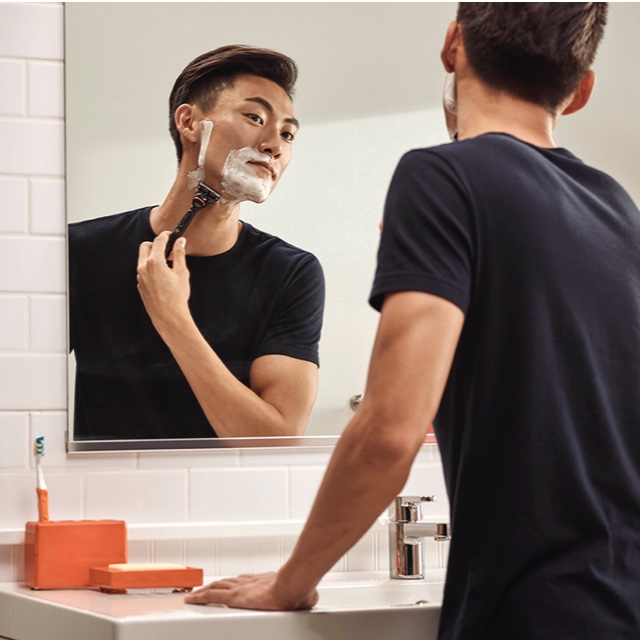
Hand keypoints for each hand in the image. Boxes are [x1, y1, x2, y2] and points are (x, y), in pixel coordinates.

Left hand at [137, 231, 190, 334]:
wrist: (168, 316)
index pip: (158, 240)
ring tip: (168, 266)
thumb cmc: (177, 296)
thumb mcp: (182, 273)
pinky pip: (143, 271)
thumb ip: (180, 254)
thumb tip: (180, 242)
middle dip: (156, 244)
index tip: (171, 235)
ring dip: (154, 257)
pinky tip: (163, 277)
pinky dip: (151, 268)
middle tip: (168, 251)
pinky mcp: (140, 285)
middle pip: (146, 246)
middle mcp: (143, 267)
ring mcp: (140, 277)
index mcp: (154, 262)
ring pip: (143, 259)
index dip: (166, 235)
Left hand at [184, 572, 318, 610]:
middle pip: (227, 582)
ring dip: (205, 590)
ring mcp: (240, 589)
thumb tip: (311, 596)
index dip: (234, 583)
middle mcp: (249, 582)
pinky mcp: (234, 598)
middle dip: (216, 585)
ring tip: (195, 595)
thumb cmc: (299, 588)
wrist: (293, 585)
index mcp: (263, 581)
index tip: (228, 584)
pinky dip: (199, 597)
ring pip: (216, 587)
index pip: (243, 581)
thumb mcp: (302, 592)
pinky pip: (211, 596)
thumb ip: (303, 594)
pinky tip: (191, 599)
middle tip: (206, 589)